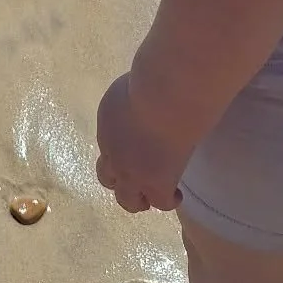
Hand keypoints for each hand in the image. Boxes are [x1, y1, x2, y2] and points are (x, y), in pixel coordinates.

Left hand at [94, 72, 188, 214]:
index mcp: (106, 125)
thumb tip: (142, 92)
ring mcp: (132, 173)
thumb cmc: (151, 80)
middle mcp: (113, 152)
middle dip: (120, 182)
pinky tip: (176, 194)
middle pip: (106, 178)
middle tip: (138, 181)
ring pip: (127, 200)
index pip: (108, 147)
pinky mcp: (155, 184)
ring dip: (139, 199)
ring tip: (154, 196)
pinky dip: (167, 200)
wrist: (162, 98)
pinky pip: (158, 202)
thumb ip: (131, 96)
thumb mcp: (130, 85)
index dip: (119, 153)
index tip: (135, 151)